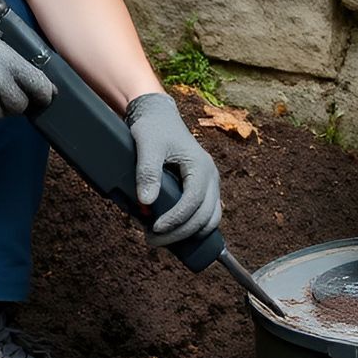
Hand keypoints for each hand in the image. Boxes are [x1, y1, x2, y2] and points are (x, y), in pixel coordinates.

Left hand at [125, 92, 221, 245]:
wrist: (159, 116)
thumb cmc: (153, 128)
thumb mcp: (147, 146)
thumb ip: (147, 172)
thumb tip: (146, 202)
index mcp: (201, 166)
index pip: (194, 202)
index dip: (176, 219)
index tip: (154, 229)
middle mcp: (211, 177)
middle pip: (204, 217)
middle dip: (180, 233)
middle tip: (151, 240)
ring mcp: (210, 184)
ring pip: (210, 220)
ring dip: (188, 235)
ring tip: (160, 238)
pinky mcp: (203, 189)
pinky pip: (206, 216)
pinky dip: (192, 228)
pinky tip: (172, 233)